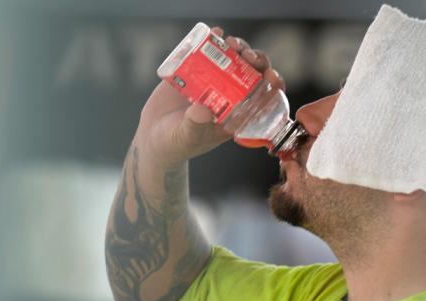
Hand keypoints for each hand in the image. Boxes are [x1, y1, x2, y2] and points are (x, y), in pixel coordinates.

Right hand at [135, 26, 285, 166]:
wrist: (152, 136)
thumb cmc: (176, 144)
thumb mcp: (186, 137)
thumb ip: (195, 125)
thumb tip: (203, 110)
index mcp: (237, 115)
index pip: (264, 98)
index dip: (273, 86)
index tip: (271, 76)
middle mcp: (229, 96)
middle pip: (252, 74)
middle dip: (256, 61)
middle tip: (249, 56)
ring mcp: (213, 82)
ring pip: (234, 60)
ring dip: (239, 49)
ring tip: (233, 44)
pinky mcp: (195, 71)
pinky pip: (208, 52)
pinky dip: (214, 40)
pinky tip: (217, 33)